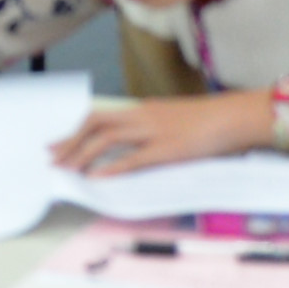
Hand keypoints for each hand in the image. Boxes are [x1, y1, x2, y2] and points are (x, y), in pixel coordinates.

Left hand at [49, 92, 276, 177]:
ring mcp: (155, 132)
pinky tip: (96, 177)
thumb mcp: (175, 120)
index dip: (76, 130)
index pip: (101, 116)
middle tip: (52, 159)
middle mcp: (144, 117)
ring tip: (67, 170)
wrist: (236, 116)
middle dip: (70, 141)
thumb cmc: (211, 120)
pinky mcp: (168, 150)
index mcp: (145, 110)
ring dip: (83, 155)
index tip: (59, 144)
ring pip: (107, 138)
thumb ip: (153, 129)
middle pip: (95, 122)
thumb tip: (135, 146)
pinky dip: (111, 168)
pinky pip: (133, 158)